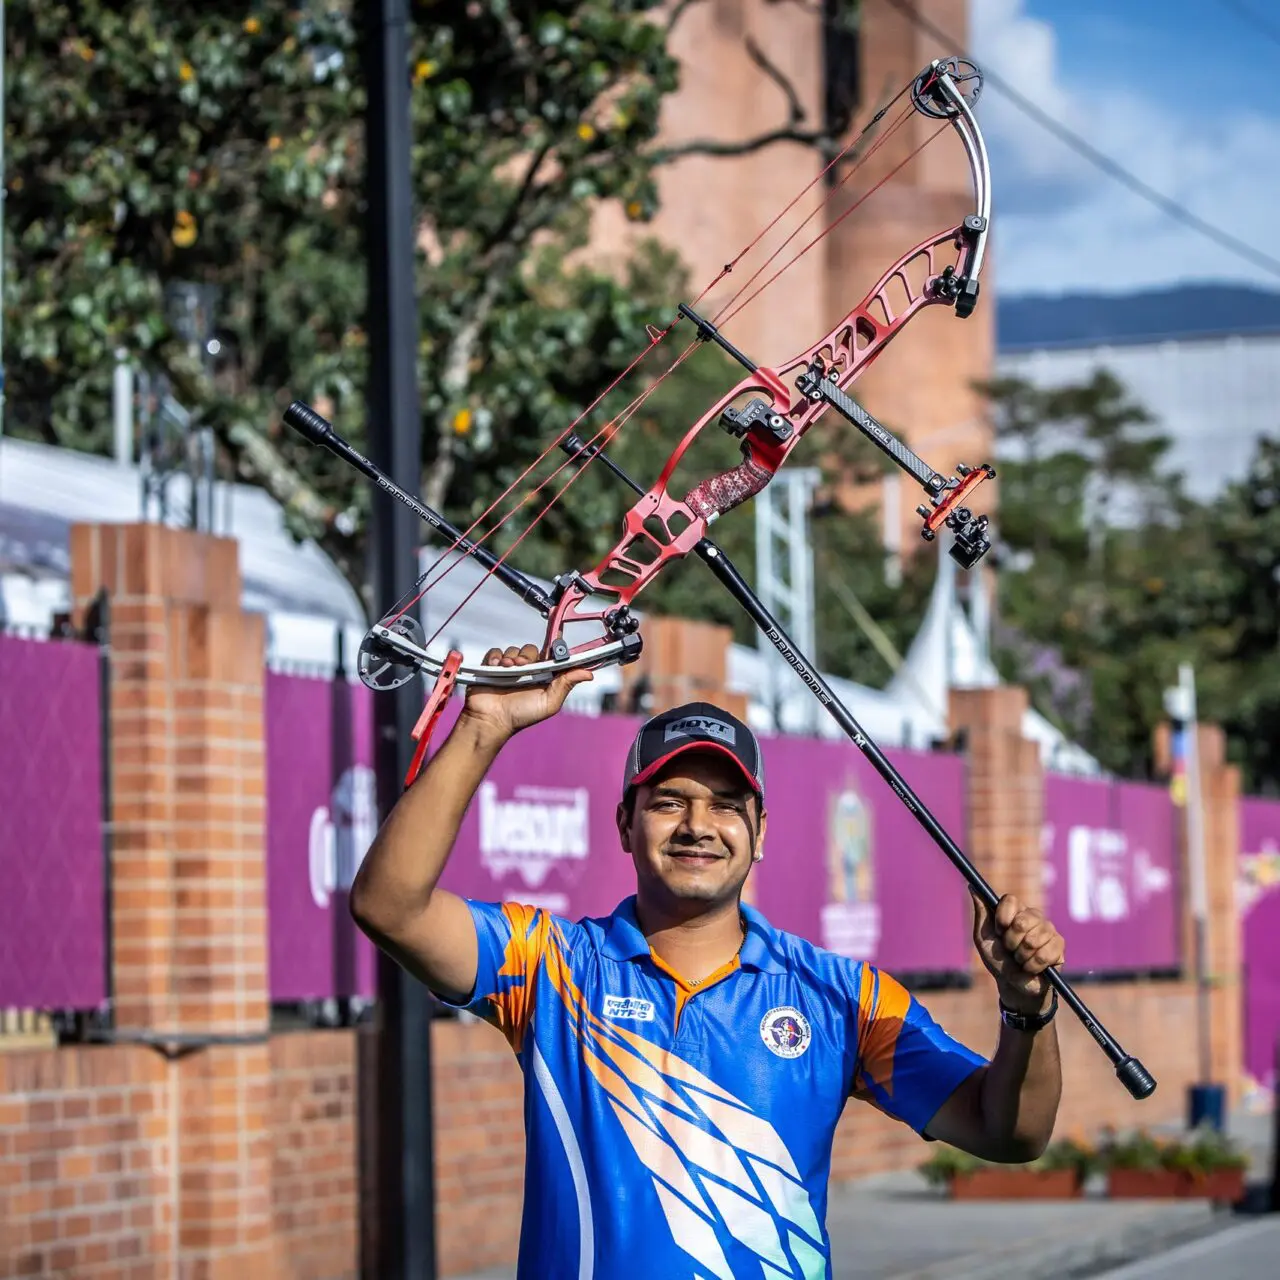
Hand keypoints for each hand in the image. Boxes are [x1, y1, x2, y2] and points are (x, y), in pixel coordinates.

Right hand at [458, 643, 593, 741]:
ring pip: (514, 650)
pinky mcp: (493, 665)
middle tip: (523, 666)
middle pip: (531, 649)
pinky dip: (496, 657)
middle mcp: (528, 670)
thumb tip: (589, 673)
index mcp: (543, 676)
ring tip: (508, 670)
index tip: (557, 641)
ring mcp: (510, 667)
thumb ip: (566, 685)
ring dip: (511, 657)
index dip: (555, 647)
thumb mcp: (549, 702)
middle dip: (527, 655)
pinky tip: (496, 667)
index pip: (552, 655)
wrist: (492, 720)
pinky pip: (496, 652)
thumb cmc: (521, 715)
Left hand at [971, 892, 1064, 1014]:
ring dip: (1021, 956)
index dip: (1002, 918)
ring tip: (1020, 959)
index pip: (1010, 900)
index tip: (999, 932)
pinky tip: (1031, 967)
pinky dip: (1033, 965)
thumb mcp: (983, 937)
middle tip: (1010, 949)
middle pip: (1021, 921)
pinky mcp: (1059, 945)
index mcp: (1015, 910)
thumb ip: (982, 912)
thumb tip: (972, 886)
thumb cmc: (997, 958)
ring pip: (1033, 939)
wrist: (1013, 984)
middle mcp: (1033, 916)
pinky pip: (1045, 954)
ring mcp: (1048, 929)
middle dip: (1011, 941)